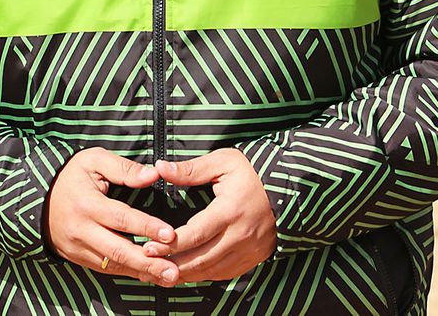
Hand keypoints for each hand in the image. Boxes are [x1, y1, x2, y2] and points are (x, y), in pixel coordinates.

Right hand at [45, 147, 180, 286]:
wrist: (39, 199)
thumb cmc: (71, 176)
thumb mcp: (93, 161)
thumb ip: (124, 168)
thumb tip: (153, 175)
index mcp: (86, 204)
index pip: (121, 219)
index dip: (147, 227)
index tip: (171, 234)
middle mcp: (82, 230)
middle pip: (118, 250)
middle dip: (149, 262)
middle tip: (174, 270)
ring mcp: (79, 248)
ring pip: (114, 264)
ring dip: (143, 273)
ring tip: (169, 278)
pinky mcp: (79, 258)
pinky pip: (107, 269)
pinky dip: (130, 273)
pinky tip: (150, 275)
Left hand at [140, 149, 275, 283]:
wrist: (290, 187)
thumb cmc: (252, 171)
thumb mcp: (223, 162)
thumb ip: (191, 169)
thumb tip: (160, 167)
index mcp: (230, 211)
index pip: (195, 234)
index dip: (170, 245)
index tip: (148, 247)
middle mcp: (241, 235)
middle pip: (201, 259)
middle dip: (172, 264)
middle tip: (147, 264)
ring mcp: (250, 250)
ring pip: (212, 271)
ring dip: (186, 274)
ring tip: (161, 273)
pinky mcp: (255, 257)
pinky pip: (226, 273)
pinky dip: (205, 276)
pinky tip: (187, 273)